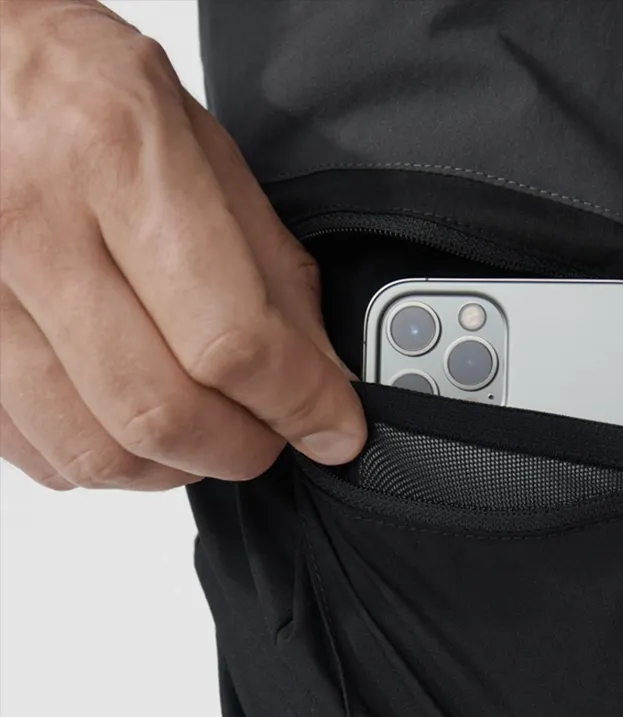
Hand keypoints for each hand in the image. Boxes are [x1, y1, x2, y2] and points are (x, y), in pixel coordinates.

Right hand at [0, 0, 362, 490]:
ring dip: (176, 466)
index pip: (230, 339)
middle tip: (273, 433)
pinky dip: (105, 460)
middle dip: (243, 448)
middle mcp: (32, 223)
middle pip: (160, 412)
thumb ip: (268, 265)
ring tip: (208, 431)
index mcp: (116, 158)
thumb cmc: (78, 90)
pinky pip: (38, 452)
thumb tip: (321, 376)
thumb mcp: (197, 141)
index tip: (334, 430)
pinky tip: (131, 422)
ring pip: (95, 452)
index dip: (299, 404)